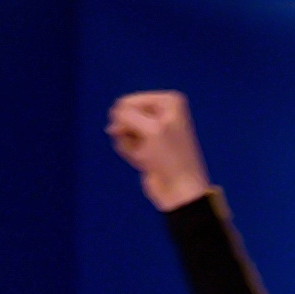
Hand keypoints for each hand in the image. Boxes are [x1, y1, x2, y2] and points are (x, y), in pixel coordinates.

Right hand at [106, 91, 209, 211]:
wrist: (179, 191)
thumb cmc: (170, 158)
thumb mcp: (150, 129)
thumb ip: (128, 115)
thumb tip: (115, 112)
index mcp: (168, 102)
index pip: (131, 102)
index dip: (129, 120)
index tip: (145, 137)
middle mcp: (161, 111)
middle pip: (127, 115)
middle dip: (129, 132)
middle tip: (145, 148)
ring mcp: (153, 129)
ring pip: (125, 129)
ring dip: (129, 144)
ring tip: (145, 157)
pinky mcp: (147, 145)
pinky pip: (127, 143)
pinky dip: (130, 152)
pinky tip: (143, 163)